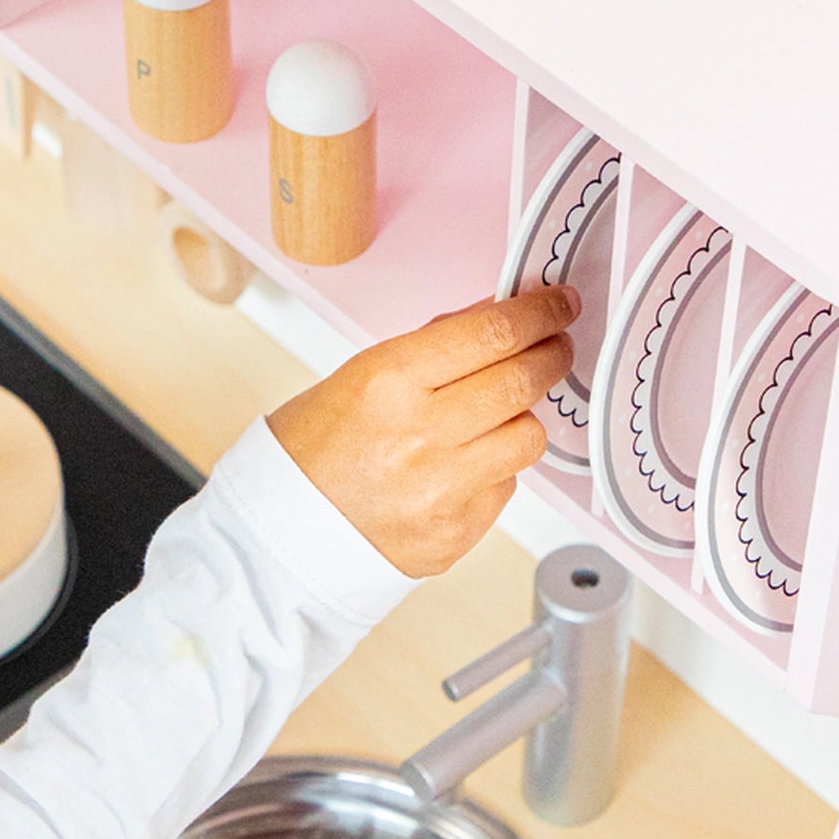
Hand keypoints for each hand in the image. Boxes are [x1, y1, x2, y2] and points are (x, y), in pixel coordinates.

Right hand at [265, 287, 579, 576]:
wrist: (282, 532)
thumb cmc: (312, 450)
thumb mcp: (359, 376)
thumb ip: (434, 347)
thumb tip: (498, 315)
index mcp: (388, 381)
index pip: (492, 333)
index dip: (539, 313)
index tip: (557, 305)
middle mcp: (418, 435)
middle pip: (522, 381)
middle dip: (550, 355)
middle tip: (555, 346)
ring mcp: (441, 490)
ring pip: (528, 437)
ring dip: (520, 418)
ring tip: (494, 415)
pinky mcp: (456, 533)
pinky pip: (505, 486)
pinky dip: (492, 469)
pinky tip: (457, 467)